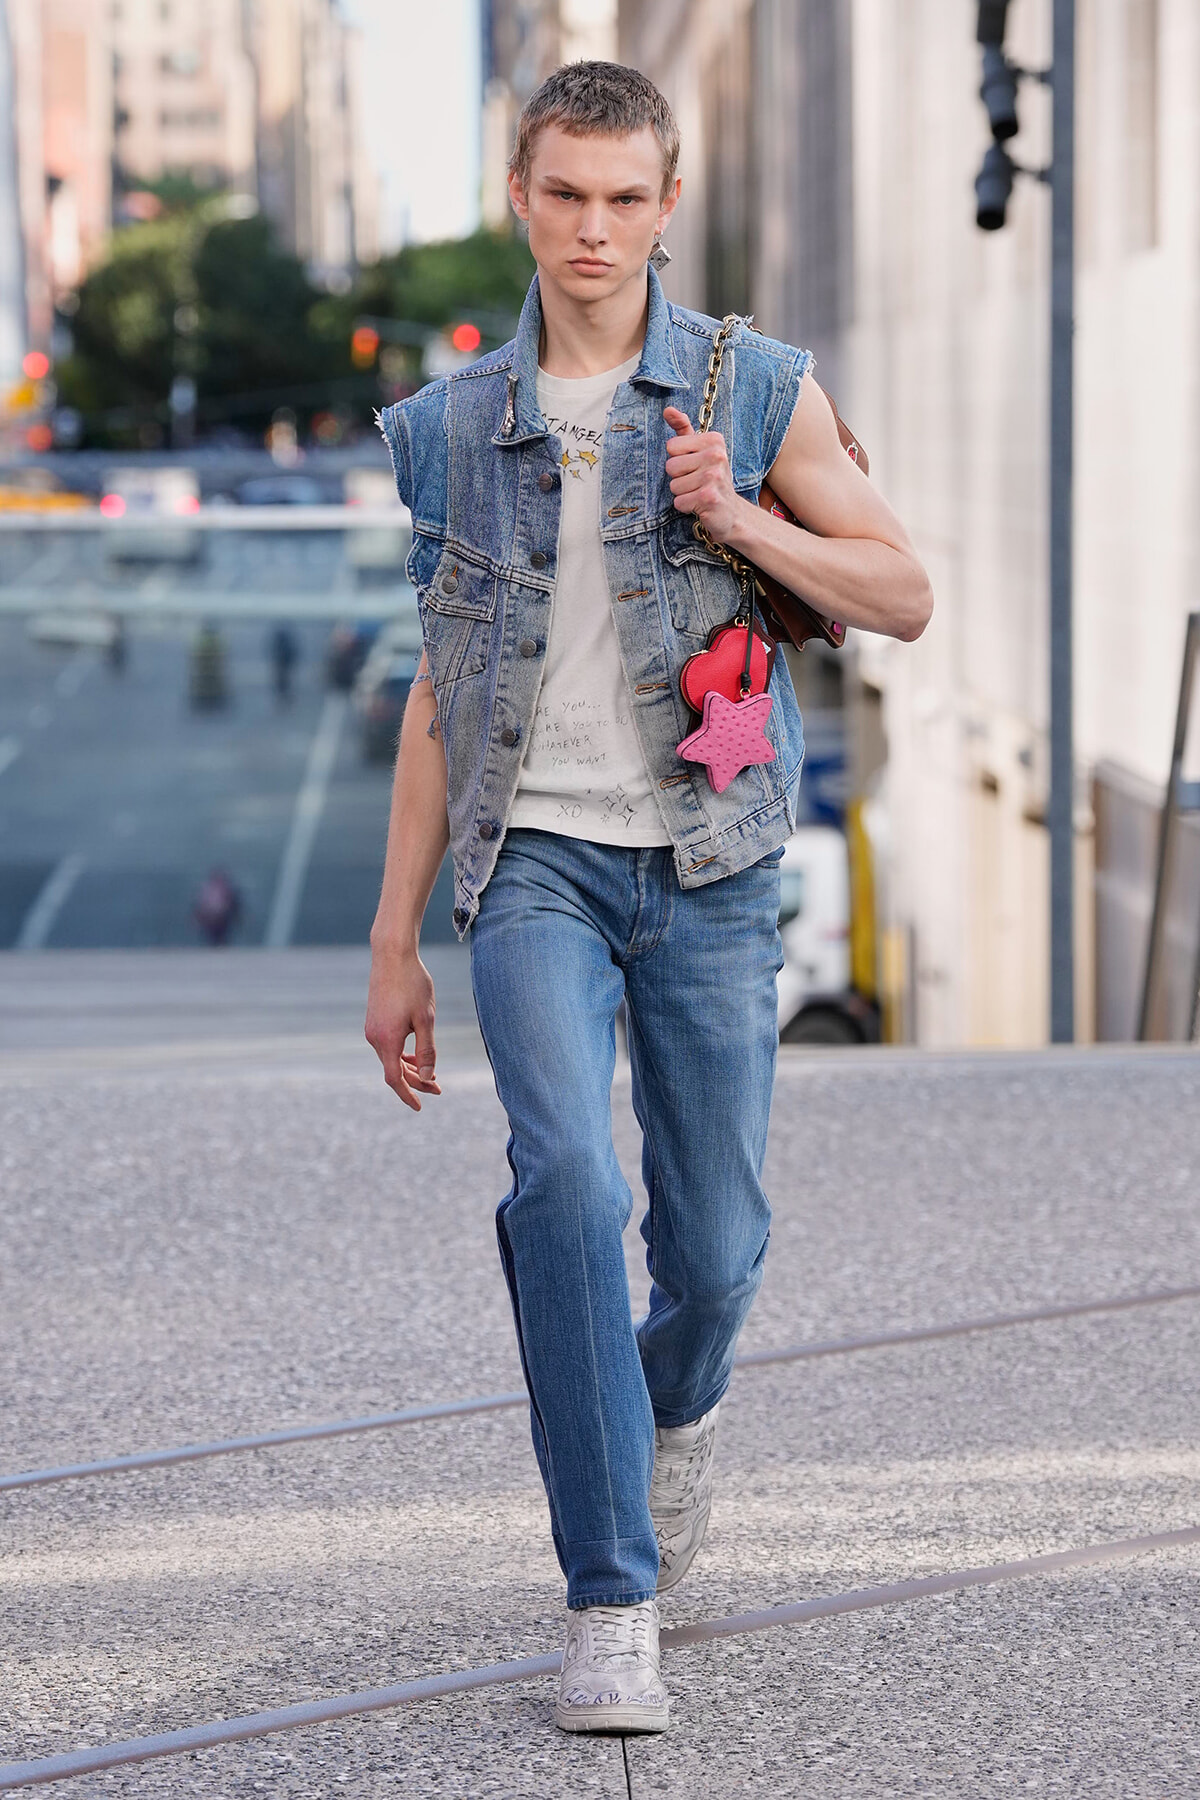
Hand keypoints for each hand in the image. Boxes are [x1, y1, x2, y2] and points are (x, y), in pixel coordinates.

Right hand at [365, 943, 441, 1111]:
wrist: (392, 956)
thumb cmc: (413, 985)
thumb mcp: (426, 1019)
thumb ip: (428, 1050)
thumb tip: (430, 1077)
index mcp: (387, 1041)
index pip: (394, 1079)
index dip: (408, 1094)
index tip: (419, 1107)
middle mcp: (374, 1038)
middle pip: (394, 1070)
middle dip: (417, 1081)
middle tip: (439, 1088)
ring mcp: (372, 1029)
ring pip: (391, 1058)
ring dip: (410, 1067)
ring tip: (431, 1073)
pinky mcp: (374, 1020)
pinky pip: (387, 1046)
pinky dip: (402, 1054)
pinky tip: (415, 1054)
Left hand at [663, 405, 746, 542]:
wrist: (731, 512)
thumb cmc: (712, 478)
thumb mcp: (700, 450)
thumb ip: (683, 428)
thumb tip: (668, 410)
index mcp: (714, 440)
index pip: (671, 446)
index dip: (678, 459)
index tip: (695, 466)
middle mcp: (716, 455)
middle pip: (670, 466)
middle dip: (679, 478)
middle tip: (697, 482)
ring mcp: (714, 477)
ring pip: (674, 486)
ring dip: (683, 493)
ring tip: (699, 492)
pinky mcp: (709, 498)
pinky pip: (679, 502)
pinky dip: (686, 506)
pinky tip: (700, 504)